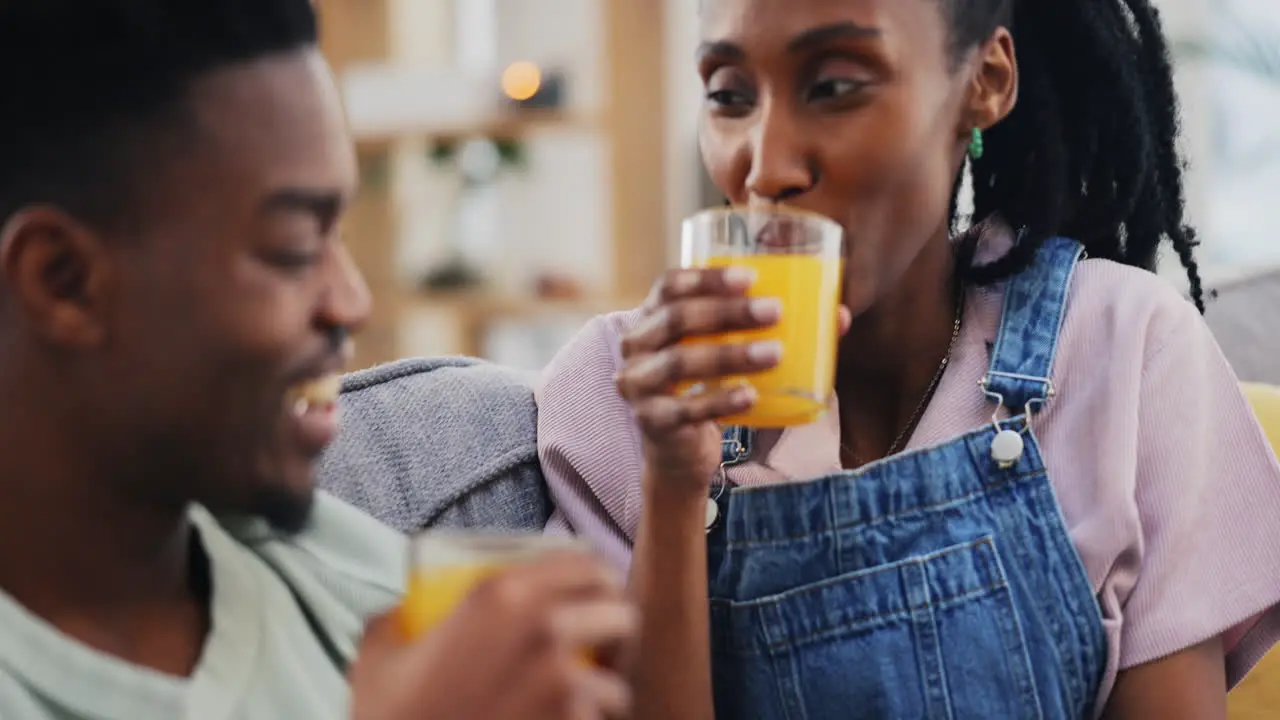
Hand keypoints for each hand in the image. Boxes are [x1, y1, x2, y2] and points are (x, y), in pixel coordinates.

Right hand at [350, 551, 636, 719]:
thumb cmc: (392, 717)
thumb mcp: (381, 653)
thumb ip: (399, 618)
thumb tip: (404, 607)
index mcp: (501, 593)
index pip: (586, 563)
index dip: (594, 582)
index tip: (589, 600)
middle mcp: (543, 626)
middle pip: (620, 611)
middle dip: (614, 632)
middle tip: (595, 650)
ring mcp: (563, 679)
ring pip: (617, 681)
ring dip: (604, 693)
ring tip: (580, 703)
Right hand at [615, 267, 782, 499]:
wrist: (680, 450)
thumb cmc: (709, 387)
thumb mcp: (729, 352)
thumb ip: (773, 331)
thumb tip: (839, 316)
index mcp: (651, 318)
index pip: (668, 285)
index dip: (706, 278)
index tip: (751, 278)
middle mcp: (635, 347)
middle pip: (676, 319)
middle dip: (727, 312)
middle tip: (774, 311)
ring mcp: (638, 386)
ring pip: (679, 363)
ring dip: (730, 355)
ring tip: (774, 353)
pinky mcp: (652, 422)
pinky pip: (685, 409)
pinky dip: (720, 401)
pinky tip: (751, 396)